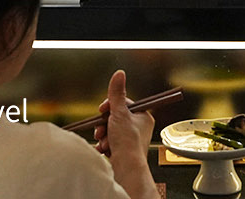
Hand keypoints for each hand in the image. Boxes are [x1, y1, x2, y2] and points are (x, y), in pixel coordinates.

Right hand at [94, 70, 155, 198]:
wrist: (127, 169)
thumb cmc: (127, 143)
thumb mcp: (119, 113)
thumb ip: (116, 94)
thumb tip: (119, 74)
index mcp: (143, 116)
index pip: (124, 103)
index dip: (111, 106)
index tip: (102, 110)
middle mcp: (139, 128)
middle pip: (115, 118)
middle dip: (104, 124)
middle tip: (101, 129)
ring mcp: (131, 140)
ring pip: (110, 130)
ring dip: (103, 135)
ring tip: (103, 141)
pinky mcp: (123, 151)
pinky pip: (109, 142)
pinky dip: (104, 145)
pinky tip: (103, 149)